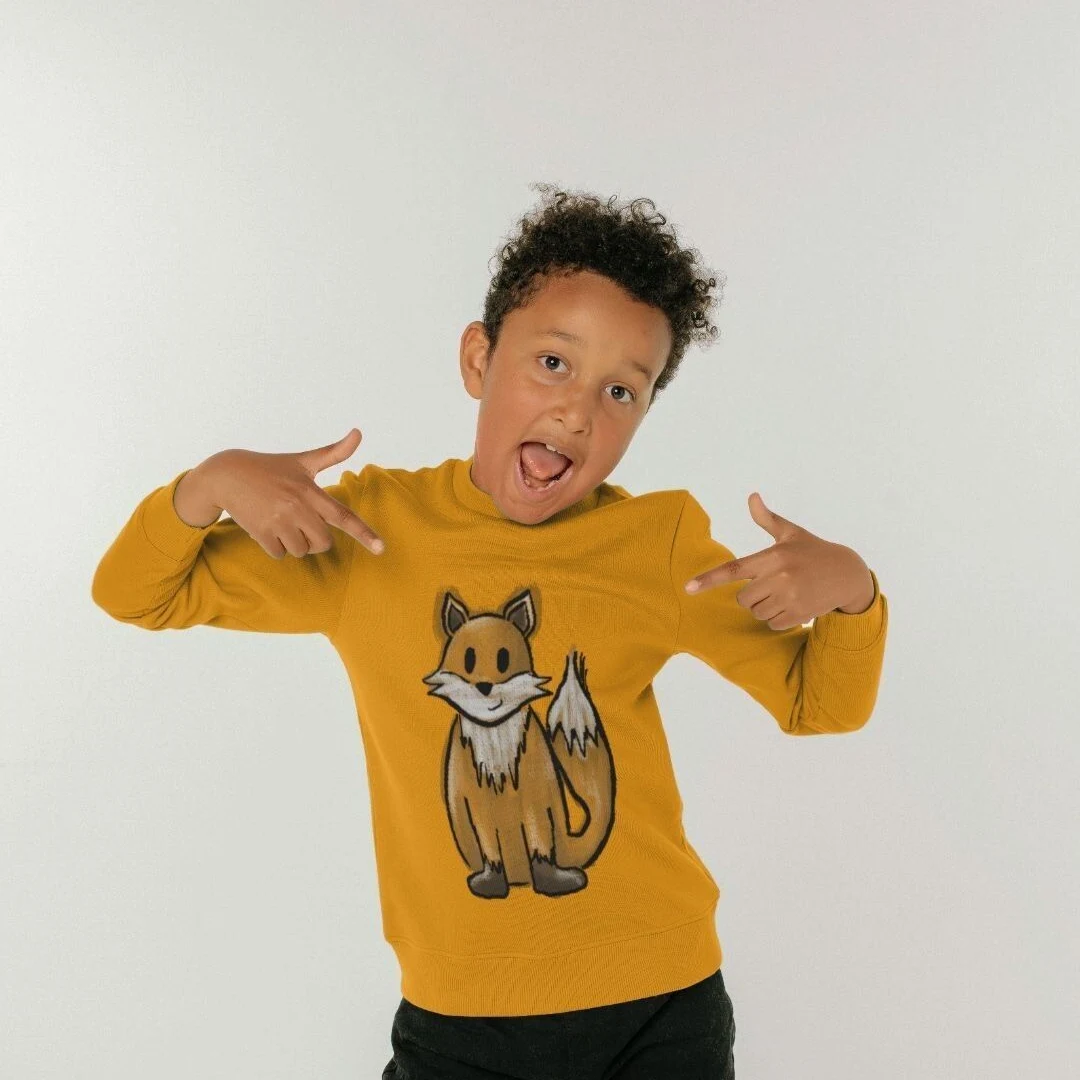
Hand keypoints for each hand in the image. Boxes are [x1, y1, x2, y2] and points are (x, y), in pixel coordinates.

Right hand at [198, 427, 384, 558]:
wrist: (227, 475)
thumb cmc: (271, 468)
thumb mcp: (303, 460)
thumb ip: (334, 452)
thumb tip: (359, 432)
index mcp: (311, 491)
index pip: (344, 516)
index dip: (364, 533)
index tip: (381, 548)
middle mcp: (297, 507)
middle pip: (324, 543)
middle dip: (316, 539)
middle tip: (301, 523)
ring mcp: (279, 521)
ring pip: (302, 551)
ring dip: (295, 543)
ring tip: (281, 521)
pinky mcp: (261, 533)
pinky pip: (281, 554)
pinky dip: (276, 547)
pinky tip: (267, 527)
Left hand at [683, 492, 873, 629]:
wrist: (848, 574)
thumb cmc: (813, 552)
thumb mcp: (791, 533)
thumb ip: (767, 519)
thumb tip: (752, 496)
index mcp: (773, 556)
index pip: (734, 569)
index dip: (709, 579)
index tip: (688, 588)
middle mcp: (780, 577)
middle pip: (743, 598)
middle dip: (752, 595)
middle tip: (773, 585)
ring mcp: (790, 597)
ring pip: (757, 612)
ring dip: (766, 607)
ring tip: (787, 594)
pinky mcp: (799, 614)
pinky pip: (771, 624)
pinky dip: (778, 619)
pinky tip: (794, 605)